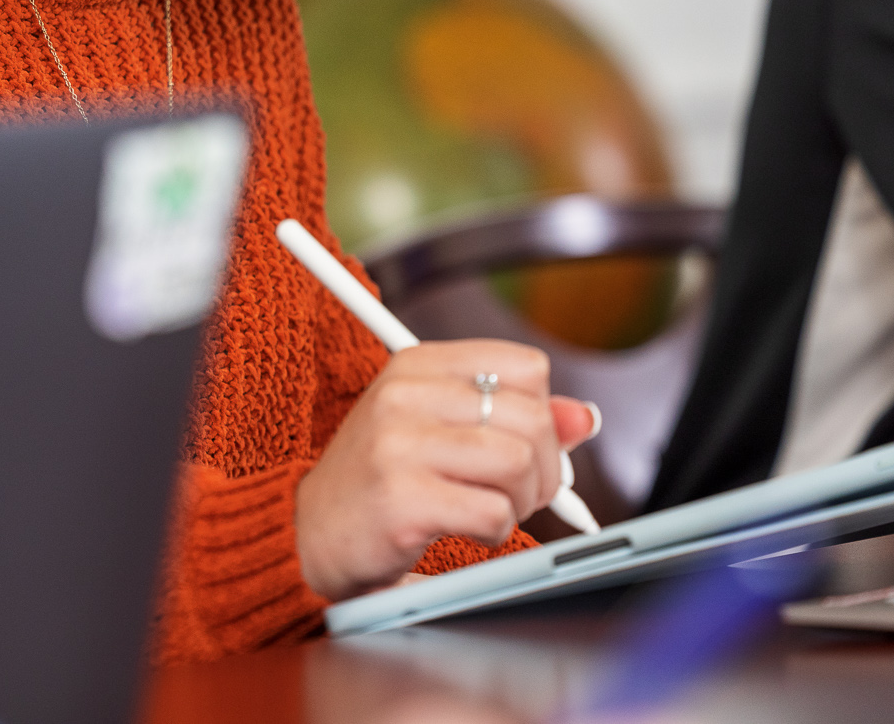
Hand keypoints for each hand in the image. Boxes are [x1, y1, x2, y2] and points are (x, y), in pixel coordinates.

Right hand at [294, 339, 596, 601]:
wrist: (308, 530)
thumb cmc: (379, 476)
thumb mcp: (439, 426)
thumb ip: (513, 416)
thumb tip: (585, 418)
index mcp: (417, 363)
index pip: (527, 366)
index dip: (541, 412)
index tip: (520, 441)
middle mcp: (406, 394)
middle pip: (532, 417)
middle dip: (542, 467)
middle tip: (514, 490)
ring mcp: (400, 445)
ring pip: (518, 463)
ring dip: (520, 501)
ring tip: (487, 508)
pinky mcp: (403, 500)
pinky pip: (493, 514)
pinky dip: (494, 531)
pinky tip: (463, 528)